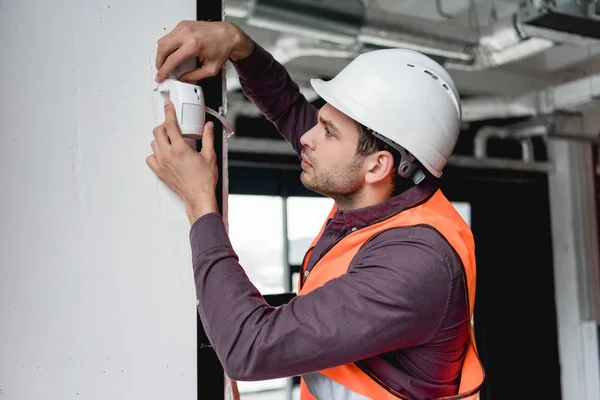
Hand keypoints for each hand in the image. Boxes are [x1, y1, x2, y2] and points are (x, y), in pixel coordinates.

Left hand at [146, 100, 218, 223]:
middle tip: (172, 127)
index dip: (169, 112)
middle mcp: (168, 155)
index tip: (168, 106)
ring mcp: (162, 164)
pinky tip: (164, 154)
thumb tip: (208, 127)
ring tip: (170, 141)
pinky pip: (150, 158)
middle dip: (164, 126)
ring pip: (153, 144)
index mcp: (180, 149)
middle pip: (157, 132)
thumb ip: (208, 138)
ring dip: (160, 139)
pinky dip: (155, 153)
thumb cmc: (204, 180)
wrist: (199, 196)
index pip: (170, 124)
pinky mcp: (159, 172)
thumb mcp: (210, 156)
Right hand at [155, 21, 252, 82]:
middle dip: (159, 62)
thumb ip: (195, 76)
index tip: (160, 76)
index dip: (163, 71)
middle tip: (161, 70)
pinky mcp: (183, 24)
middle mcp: (187, 33)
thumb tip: (183, 79)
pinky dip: (168, 45)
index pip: (172, 60)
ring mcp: (184, 27)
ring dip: (162, 53)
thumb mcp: (211, 69)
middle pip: (163, 48)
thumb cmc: (223, 48)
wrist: (229, 35)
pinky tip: (173, 52)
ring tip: (166, 62)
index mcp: (194, 45)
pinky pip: (169, 35)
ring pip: (163, 40)